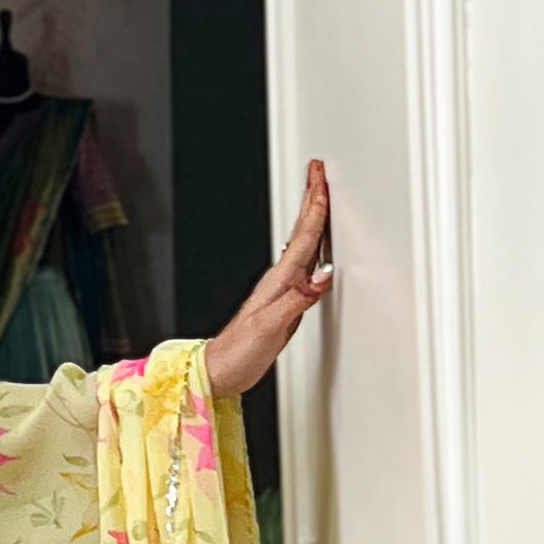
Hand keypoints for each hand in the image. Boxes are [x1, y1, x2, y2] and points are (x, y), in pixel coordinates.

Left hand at [203, 161, 332, 395]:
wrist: (221, 372)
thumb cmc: (238, 353)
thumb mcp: (270, 328)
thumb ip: (297, 301)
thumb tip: (322, 276)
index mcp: (278, 283)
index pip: (302, 238)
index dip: (314, 209)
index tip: (321, 182)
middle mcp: (279, 281)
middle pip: (300, 233)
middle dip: (311, 200)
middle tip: (318, 172)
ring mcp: (281, 290)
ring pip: (303, 245)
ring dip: (312, 219)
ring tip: (320, 197)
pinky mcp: (285, 303)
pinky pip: (304, 265)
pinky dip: (313, 249)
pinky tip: (316, 247)